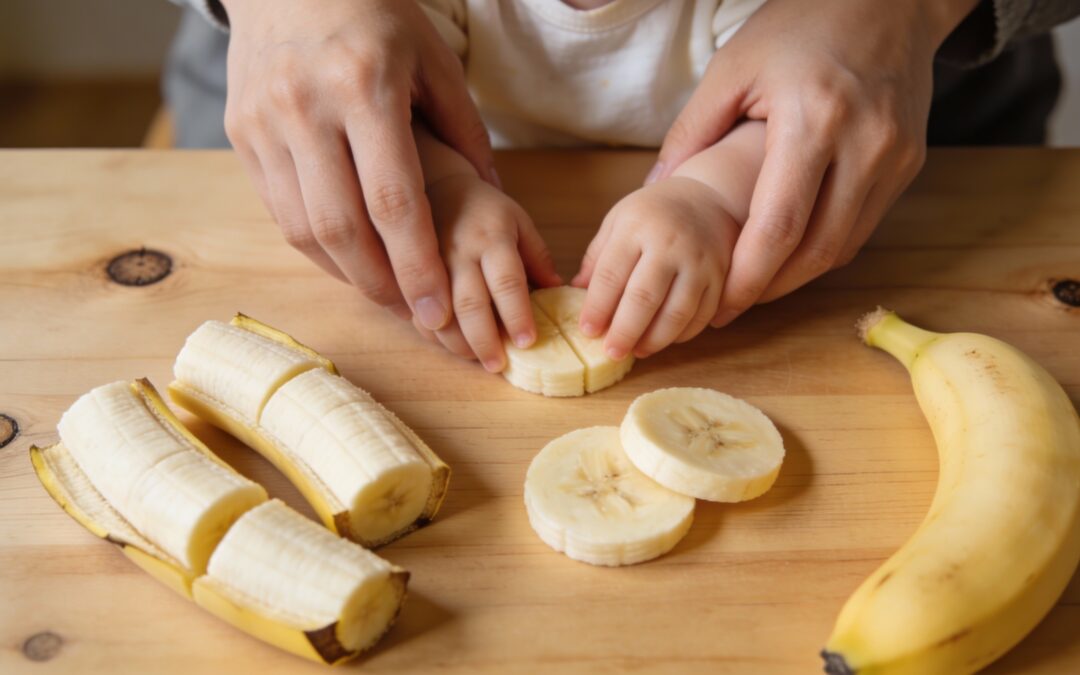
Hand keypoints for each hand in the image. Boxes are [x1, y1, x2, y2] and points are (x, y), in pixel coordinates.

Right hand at [220, 0, 496, 328]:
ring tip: (387, 293)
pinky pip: (278, 210)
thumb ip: (464, 130)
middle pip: (342, 226)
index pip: (393, 200)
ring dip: (347, 273)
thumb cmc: (374, 16)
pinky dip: (316, 245)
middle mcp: (306, 107)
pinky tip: (349, 259)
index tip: (436, 311)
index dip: (416, 265)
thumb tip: (492, 196)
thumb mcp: (433, 59)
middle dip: (383, 285)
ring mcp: (264, 122)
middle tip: (415, 316)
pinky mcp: (241, 133)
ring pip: (302, 227)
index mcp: (365, 86)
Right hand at [422, 174, 560, 371]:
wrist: (437, 189)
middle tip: (499, 365)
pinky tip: (452, 345)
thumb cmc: (485, 213)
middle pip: (470, 303)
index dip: (517, 315)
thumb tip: (558, 290)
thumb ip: (538, 256)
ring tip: (478, 360)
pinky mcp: (410, 274)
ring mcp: (430, 265)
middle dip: (484, 339)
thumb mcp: (519, 223)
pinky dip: (434, 333)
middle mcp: (460, 252)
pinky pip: (417, 311)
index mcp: (492, 238)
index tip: (527, 342)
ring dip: (458, 343)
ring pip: (440, 312)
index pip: (507, 281)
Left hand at [571, 177, 738, 359]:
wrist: (707, 200)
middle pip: (644, 298)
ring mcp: (700, 261)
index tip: (588, 331)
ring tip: (637, 351)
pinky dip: (682, 334)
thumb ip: (597, 257)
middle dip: (624, 332)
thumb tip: (576, 292)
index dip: (597, 308)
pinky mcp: (721, 277)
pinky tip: (664, 339)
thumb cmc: (653, 214)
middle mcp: (671, 244)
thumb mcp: (617, 222)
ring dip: (654, 340)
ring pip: (677, 313)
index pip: (611, 275)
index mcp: (637, 227)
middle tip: (611, 352)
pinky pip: (702, 316)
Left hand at [654, 0, 979, 325]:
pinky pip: (863, 226)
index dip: (747, 277)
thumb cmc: (801, 24)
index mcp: (815, 119)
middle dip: (769, 289)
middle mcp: (865, 144)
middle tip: (728, 308)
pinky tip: (790, 254)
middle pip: (816, 250)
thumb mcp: (733, 67)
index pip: (780, 226)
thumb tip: (654, 190)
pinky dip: (824, 248)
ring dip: (796, 277)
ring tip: (753, 288)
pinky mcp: (909, 163)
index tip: (717, 306)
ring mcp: (895, 157)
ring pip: (843, 246)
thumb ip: (691, 133)